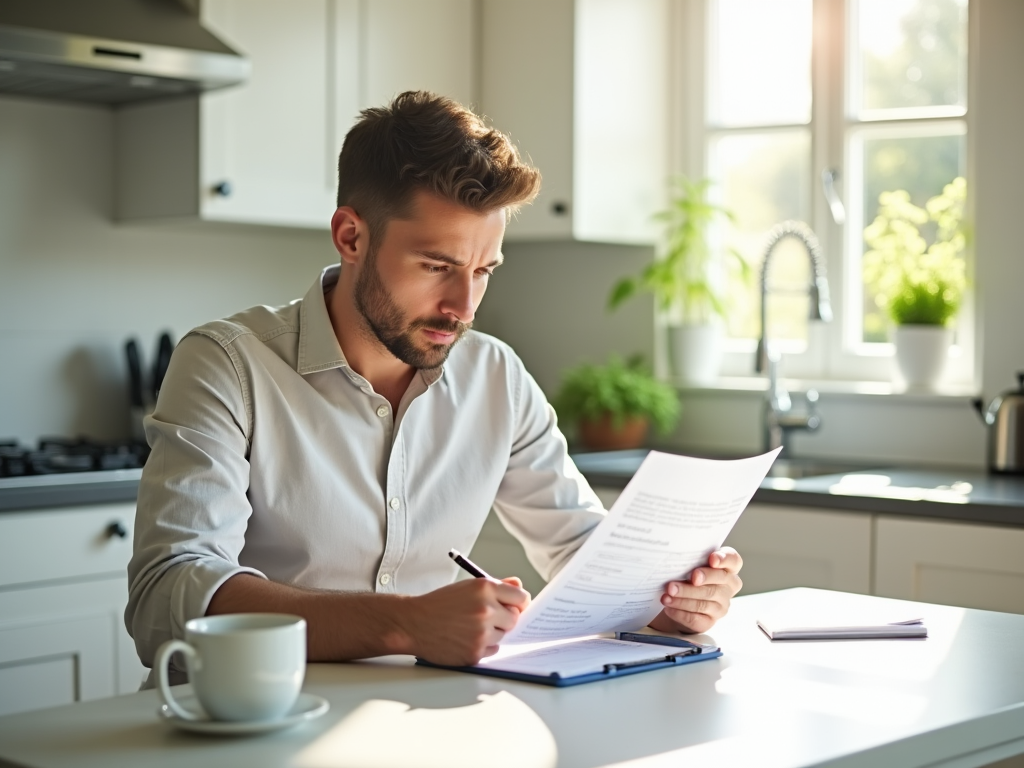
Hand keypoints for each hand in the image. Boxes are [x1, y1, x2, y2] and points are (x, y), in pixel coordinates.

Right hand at [405, 577, 529, 665]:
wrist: (413, 623)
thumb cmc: (440, 604)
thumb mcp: (468, 587)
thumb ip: (496, 586)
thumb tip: (518, 585)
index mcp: (485, 588)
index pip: (521, 597)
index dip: (519, 603)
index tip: (516, 606)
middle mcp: (486, 610)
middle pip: (515, 618)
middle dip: (505, 619)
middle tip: (488, 618)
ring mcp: (481, 633)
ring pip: (503, 635)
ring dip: (492, 633)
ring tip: (470, 627)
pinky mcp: (475, 653)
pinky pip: (492, 650)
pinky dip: (483, 646)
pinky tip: (465, 638)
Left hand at [648, 548, 742, 634]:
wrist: (680, 600)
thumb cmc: (689, 575)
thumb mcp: (692, 564)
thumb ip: (692, 560)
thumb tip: (677, 559)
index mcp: (728, 569)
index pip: (733, 560)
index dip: (724, 559)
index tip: (712, 559)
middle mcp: (728, 588)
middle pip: (718, 581)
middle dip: (700, 578)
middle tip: (682, 578)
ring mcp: (721, 606)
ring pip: (704, 602)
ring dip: (683, 598)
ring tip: (667, 594)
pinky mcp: (709, 621)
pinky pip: (695, 618)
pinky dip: (680, 612)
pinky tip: (668, 607)